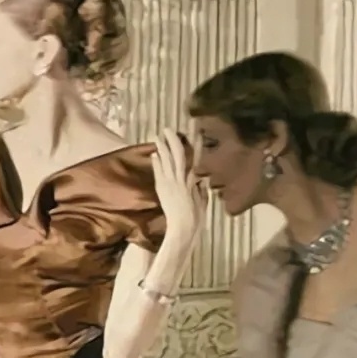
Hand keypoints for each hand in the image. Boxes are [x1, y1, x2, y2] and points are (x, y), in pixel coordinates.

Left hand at [150, 127, 203, 253]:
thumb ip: (202, 190)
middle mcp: (183, 179)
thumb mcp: (202, 202)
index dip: (195, 144)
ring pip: (168, 160)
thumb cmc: (195, 219)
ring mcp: (172, 183)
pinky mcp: (164, 189)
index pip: (195, 158)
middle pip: (179, 154)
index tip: (195, 133)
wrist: (183, 228)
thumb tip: (202, 181)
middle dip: (174, 140)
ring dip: (163, 147)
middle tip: (168, 129)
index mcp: (194, 182)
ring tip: (158, 136)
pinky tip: (154, 154)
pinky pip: (160, 172)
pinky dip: (157, 162)